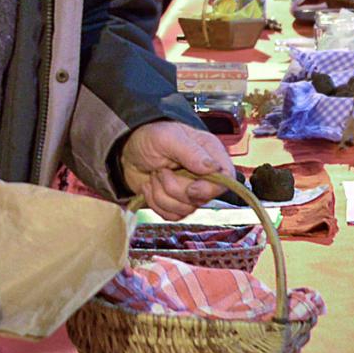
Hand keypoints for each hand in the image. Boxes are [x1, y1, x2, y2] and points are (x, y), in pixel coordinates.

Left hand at [120, 120, 234, 220]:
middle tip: (160, 170)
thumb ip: (191, 152)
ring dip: (161, 195)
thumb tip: (213, 168)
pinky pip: (171, 216)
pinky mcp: (175, 203)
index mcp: (210, 153)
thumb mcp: (168, 138)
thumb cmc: (150, 136)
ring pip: (185, 210)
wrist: (127, 150)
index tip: (190, 187)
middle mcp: (204, 174)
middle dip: (174, 188)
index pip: (226, 179)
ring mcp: (190, 191)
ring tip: (154, 175)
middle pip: (202, 198)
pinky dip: (155, 203)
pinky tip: (150, 186)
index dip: (209, 189)